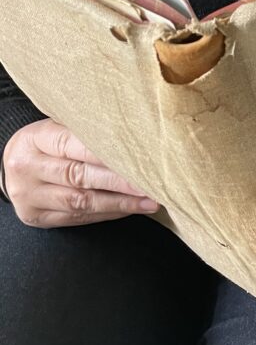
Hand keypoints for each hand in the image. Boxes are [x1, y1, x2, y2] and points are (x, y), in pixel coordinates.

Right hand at [3, 118, 158, 228]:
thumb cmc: (48, 142)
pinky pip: (77, 218)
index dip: (109, 154)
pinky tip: (130, 209)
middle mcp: (27, 168)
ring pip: (80, 202)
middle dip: (120, 182)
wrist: (15, 165)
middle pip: (79, 176)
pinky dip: (107, 213)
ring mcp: (29, 196)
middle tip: (151, 184)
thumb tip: (136, 133)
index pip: (75, 145)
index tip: (139, 159)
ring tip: (149, 201)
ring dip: (119, 203)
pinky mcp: (36, 217)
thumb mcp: (59, 127)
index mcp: (35, 139)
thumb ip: (88, 130)